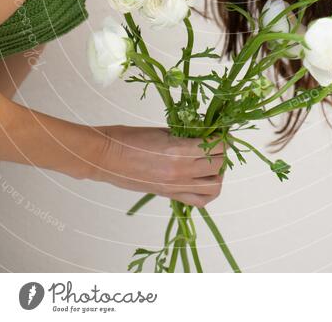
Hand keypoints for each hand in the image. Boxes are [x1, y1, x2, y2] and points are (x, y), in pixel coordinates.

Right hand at [92, 125, 224, 205]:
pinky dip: (207, 192)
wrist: (106, 158)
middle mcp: (181, 172)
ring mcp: (175, 186)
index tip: (222, 132)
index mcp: (179, 151)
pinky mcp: (169, 195)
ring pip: (214, 187)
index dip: (224, 138)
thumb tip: (205, 133)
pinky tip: (204, 179)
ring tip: (213, 163)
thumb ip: (186, 134)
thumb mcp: (163, 130)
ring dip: (218, 174)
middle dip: (223, 153)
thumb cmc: (130, 138)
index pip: (216, 146)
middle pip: (219, 166)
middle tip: (218, 144)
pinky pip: (198, 200)